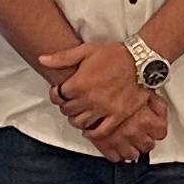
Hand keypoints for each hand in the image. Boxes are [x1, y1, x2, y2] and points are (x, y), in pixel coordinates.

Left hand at [40, 41, 164, 159]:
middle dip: (66, 106)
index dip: (56, 94)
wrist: (141, 61)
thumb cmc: (114, 54)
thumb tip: (42, 59)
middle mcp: (90, 99)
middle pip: (68, 110)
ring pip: (80, 122)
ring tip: (79, 113)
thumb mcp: (86, 50)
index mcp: (80, 83)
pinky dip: (92, 133)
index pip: (58, 96)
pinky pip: (100, 132)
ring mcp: (104, 109)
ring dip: (76, 119)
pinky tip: (89, 130)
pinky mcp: (118, 116)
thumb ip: (62, 57)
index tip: (59, 92)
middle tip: (70, 102)